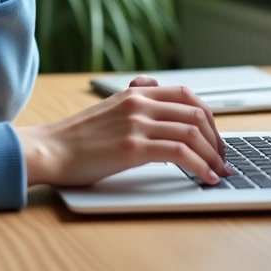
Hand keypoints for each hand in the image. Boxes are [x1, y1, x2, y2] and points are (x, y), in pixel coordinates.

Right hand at [15, 82, 229, 187]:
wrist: (49, 150)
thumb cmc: (75, 137)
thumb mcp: (108, 108)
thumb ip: (134, 99)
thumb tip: (155, 92)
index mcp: (135, 93)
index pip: (187, 94)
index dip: (209, 116)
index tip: (214, 137)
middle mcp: (138, 103)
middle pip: (197, 113)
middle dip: (217, 138)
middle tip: (222, 159)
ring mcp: (136, 124)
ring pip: (193, 132)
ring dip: (213, 155)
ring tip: (218, 172)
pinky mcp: (132, 148)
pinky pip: (180, 152)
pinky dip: (200, 166)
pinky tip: (205, 178)